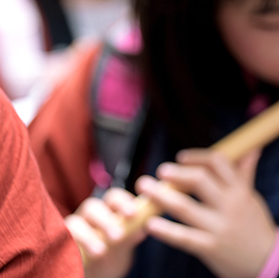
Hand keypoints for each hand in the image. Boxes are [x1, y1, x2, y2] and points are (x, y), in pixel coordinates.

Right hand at [66, 188, 146, 277]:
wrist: (93, 273)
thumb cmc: (109, 256)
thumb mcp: (122, 247)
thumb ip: (129, 237)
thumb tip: (142, 228)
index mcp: (107, 213)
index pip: (113, 198)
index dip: (122, 201)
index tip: (133, 213)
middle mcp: (89, 217)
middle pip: (92, 207)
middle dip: (105, 220)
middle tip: (117, 236)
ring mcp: (74, 229)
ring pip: (75, 223)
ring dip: (88, 236)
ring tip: (100, 251)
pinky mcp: (63, 242)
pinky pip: (63, 239)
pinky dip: (71, 244)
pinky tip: (80, 254)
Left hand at [137, 149, 275, 277]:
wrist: (268, 263)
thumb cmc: (253, 226)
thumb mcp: (250, 198)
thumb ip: (243, 173)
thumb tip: (250, 148)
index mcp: (238, 190)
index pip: (218, 163)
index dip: (197, 157)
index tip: (180, 158)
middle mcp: (229, 206)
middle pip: (199, 181)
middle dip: (177, 174)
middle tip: (160, 171)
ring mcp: (220, 228)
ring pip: (185, 207)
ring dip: (161, 196)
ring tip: (144, 187)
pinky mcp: (211, 248)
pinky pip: (184, 237)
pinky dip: (166, 230)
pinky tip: (150, 224)